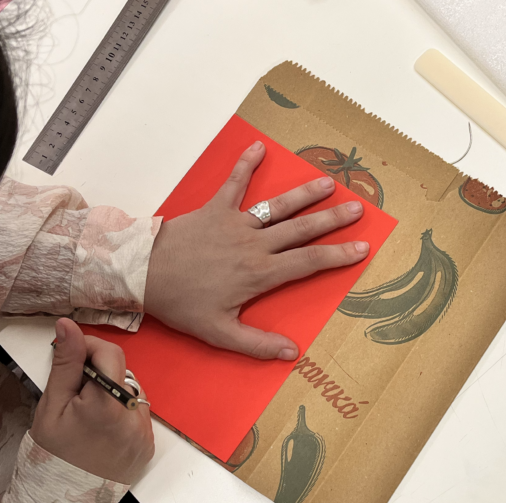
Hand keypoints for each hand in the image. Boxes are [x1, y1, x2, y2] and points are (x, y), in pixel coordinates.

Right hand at [31, 318, 153, 483]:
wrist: (63, 501)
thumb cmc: (52, 454)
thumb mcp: (52, 405)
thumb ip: (66, 364)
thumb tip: (69, 327)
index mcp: (108, 405)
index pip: (110, 353)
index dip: (89, 348)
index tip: (72, 355)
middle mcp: (134, 417)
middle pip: (122, 372)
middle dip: (99, 373)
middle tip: (75, 392)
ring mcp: (144, 432)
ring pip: (131, 393)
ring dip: (112, 393)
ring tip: (88, 414)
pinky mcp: (148, 444)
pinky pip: (137, 415)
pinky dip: (121, 413)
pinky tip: (102, 428)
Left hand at [144, 140, 369, 360]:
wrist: (143, 274)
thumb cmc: (182, 304)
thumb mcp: (220, 332)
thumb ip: (257, 344)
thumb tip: (291, 353)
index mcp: (260, 273)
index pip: (308, 263)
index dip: (337, 256)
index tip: (362, 248)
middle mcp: (254, 244)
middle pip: (302, 229)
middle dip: (333, 219)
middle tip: (358, 209)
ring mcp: (235, 223)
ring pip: (278, 206)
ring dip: (304, 194)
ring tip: (328, 183)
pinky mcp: (215, 208)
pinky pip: (234, 183)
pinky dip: (246, 165)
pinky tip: (259, 147)